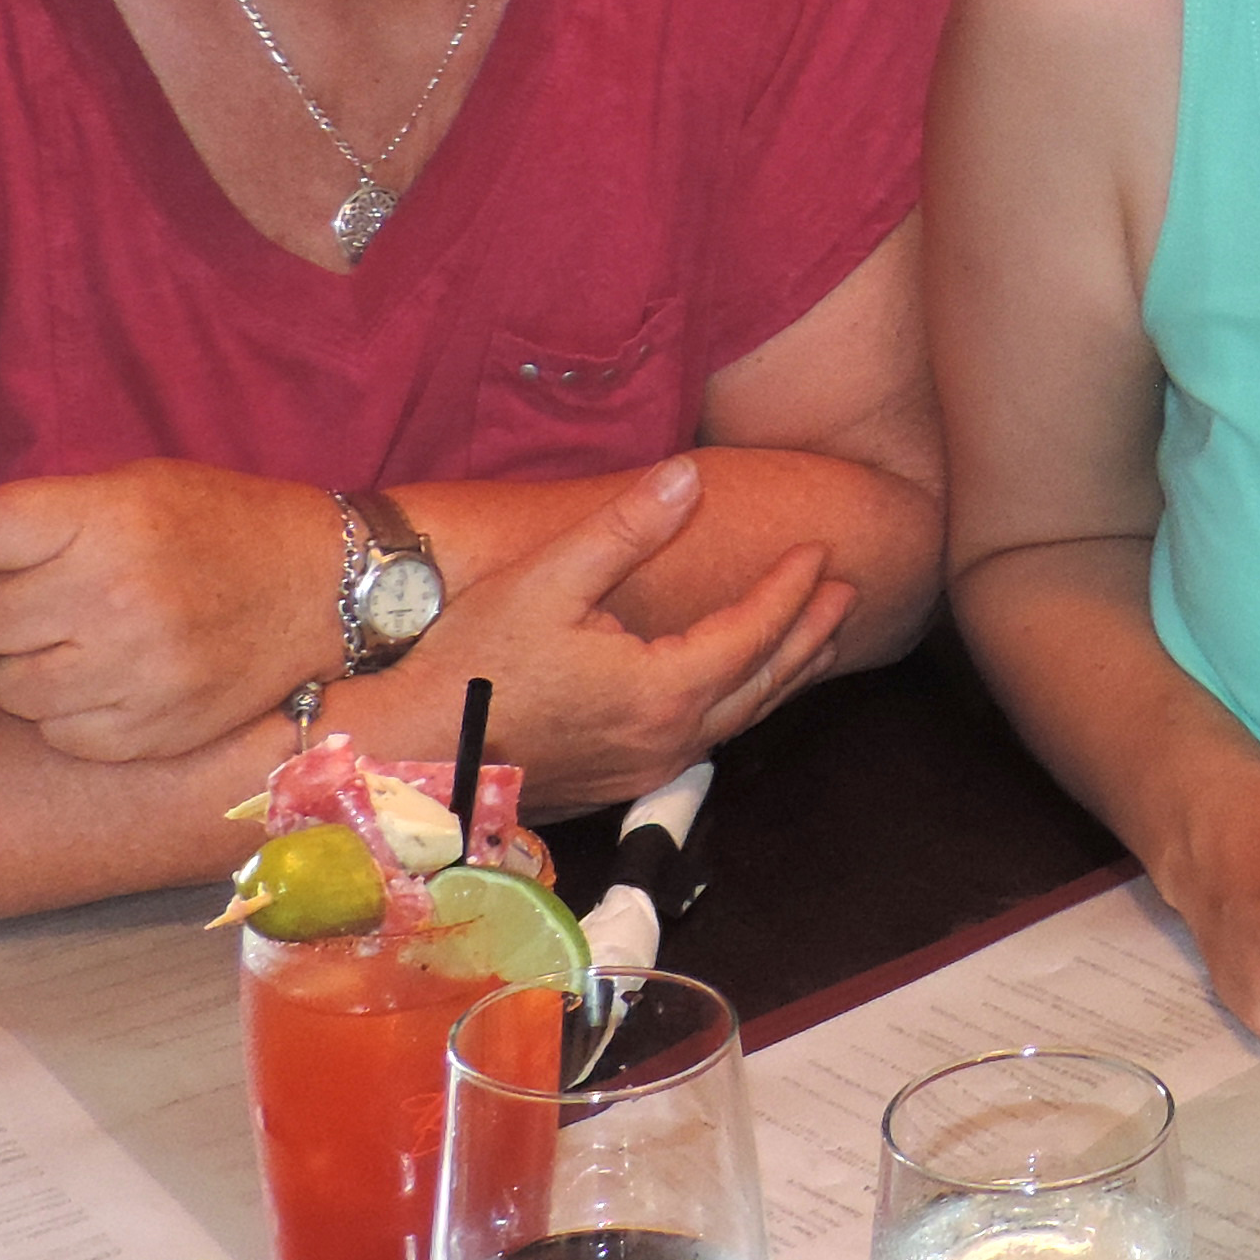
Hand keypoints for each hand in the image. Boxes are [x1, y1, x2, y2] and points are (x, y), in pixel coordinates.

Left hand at [0, 460, 343, 761]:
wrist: (324, 588)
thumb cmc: (217, 525)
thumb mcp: (137, 485)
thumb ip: (50, 514)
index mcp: (105, 518)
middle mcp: (113, 594)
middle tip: (44, 600)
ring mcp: (134, 671)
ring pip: (8, 686)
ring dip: (30, 665)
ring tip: (80, 641)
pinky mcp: (150, 731)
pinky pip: (57, 732)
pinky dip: (72, 711)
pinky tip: (111, 679)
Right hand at [424, 460, 857, 809]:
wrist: (410, 751)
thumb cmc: (472, 662)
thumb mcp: (548, 579)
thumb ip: (626, 529)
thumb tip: (688, 478)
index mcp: (664, 690)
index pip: (754, 632)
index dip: (792, 589)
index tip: (819, 550)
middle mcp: (669, 740)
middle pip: (765, 682)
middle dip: (811, 634)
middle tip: (849, 592)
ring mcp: (647, 769)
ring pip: (741, 718)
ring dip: (784, 674)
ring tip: (817, 638)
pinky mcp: (622, 782)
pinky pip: (708, 739)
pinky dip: (742, 703)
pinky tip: (740, 686)